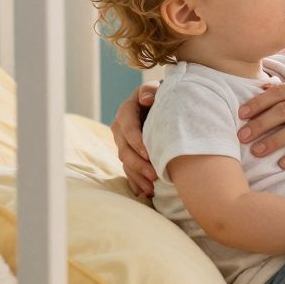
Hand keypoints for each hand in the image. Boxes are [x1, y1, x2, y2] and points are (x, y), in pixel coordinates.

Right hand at [112, 84, 159, 198]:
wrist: (164, 105)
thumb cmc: (163, 96)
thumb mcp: (158, 90)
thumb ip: (151, 91)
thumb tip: (146, 97)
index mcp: (126, 111)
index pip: (127, 127)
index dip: (137, 141)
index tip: (150, 154)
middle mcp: (120, 128)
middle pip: (124, 149)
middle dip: (138, 164)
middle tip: (155, 176)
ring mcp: (123, 143)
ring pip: (126, 163)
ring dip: (138, 177)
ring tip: (152, 189)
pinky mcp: (128, 154)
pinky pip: (129, 170)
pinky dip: (137, 182)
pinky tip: (145, 193)